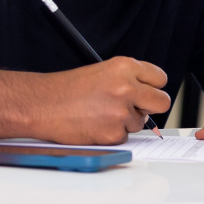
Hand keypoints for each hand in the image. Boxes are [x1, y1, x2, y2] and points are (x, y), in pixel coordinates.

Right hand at [36, 57, 170, 144]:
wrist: (41, 105)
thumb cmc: (64, 90)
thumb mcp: (100, 72)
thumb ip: (126, 80)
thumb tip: (146, 95)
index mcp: (123, 67)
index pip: (159, 78)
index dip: (152, 87)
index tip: (146, 92)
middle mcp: (126, 87)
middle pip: (162, 102)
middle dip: (150, 107)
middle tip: (134, 108)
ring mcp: (121, 111)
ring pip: (140, 122)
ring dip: (125, 122)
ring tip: (99, 114)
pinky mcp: (113, 133)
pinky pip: (124, 137)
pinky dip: (111, 134)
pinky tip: (94, 125)